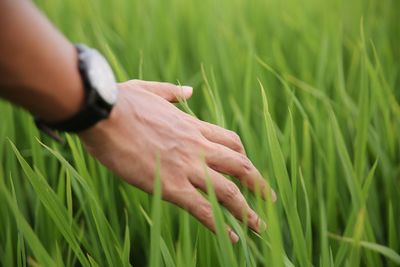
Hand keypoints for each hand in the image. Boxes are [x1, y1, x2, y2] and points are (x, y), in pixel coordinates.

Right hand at [78, 80, 275, 242]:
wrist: (103, 113)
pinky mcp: (170, 185)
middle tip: (268, 196)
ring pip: (228, 191)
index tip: (247, 168)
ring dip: (247, 210)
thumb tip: (189, 92)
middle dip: (257, 182)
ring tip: (259, 226)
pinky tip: (232, 238)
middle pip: (240, 165)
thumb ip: (172, 92)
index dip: (243, 156)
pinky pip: (203, 209)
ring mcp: (186, 167)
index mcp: (192, 126)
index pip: (230, 141)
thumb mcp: (150, 90)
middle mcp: (197, 147)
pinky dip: (220, 225)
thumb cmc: (121, 101)